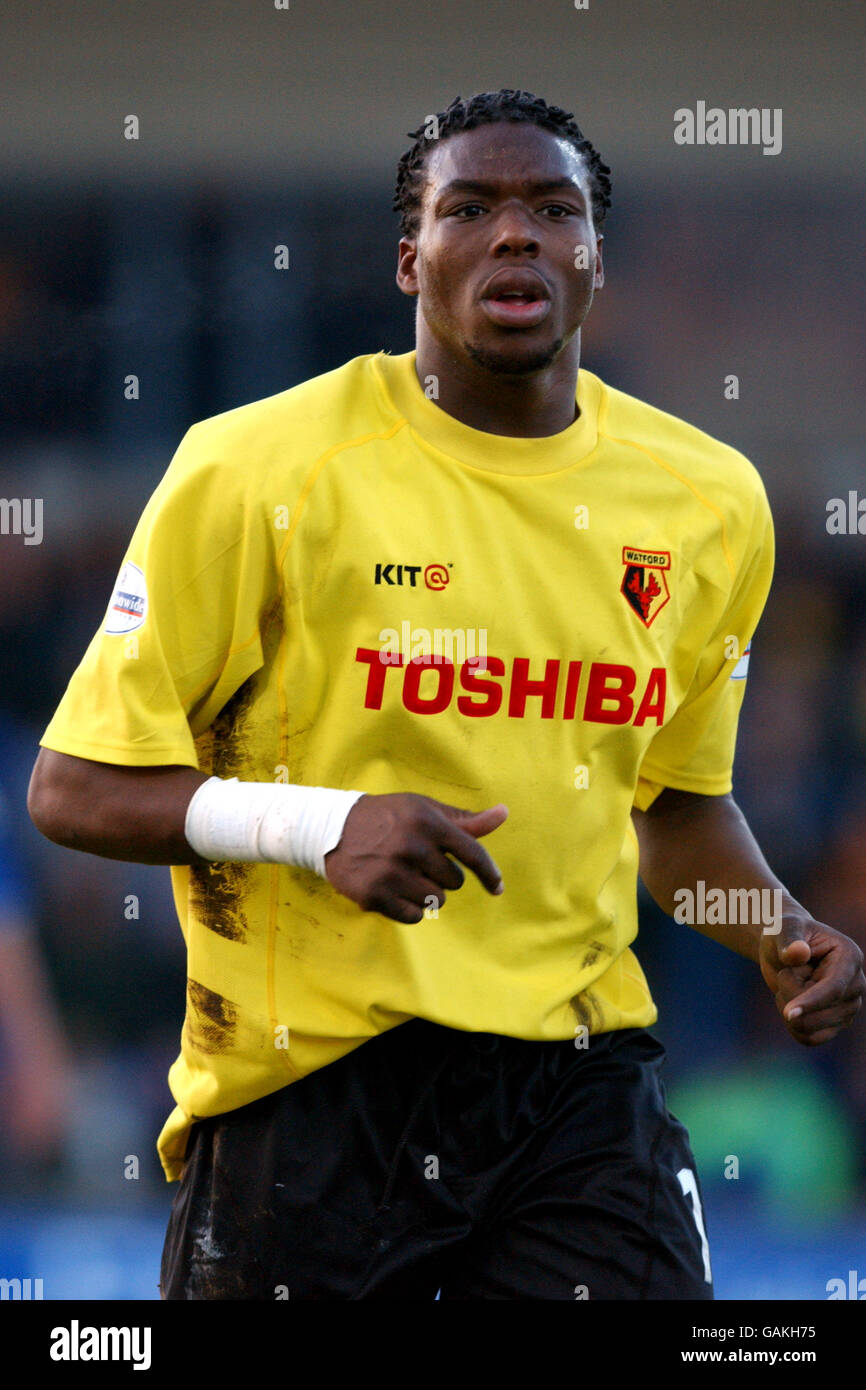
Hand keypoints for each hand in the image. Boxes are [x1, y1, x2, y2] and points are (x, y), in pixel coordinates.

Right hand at [323, 792, 507, 923]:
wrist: (332, 829)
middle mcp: (411, 846)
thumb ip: (464, 819)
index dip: (490, 874)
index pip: (472, 854)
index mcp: (427, 822)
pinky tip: (393, 890)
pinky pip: (413, 916)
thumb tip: (503, 813)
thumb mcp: (423, 810)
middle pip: (453, 882)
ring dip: (425, 894)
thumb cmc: (387, 818)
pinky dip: (408, 908)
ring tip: (403, 875)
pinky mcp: (374, 894)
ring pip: (435, 902)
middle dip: (441, 876)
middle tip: (417, 862)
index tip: (497, 888)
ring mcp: (391, 872)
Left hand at [759, 913, 863, 1044]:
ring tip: (789, 983)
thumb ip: (789, 940)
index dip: (811, 1001)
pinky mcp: (836, 1024)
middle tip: (785, 971)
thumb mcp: (783, 929)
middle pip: (820, 1012)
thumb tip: (799, 953)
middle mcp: (856, 985)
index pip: (834, 988)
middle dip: (789, 994)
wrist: (785, 950)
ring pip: (810, 1027)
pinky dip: (791, 1025)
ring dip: (788, 1006)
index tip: (787, 1014)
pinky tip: (790, 1002)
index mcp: (849, 958)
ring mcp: (849, 1007)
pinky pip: (809, 1038)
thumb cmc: (786, 934)